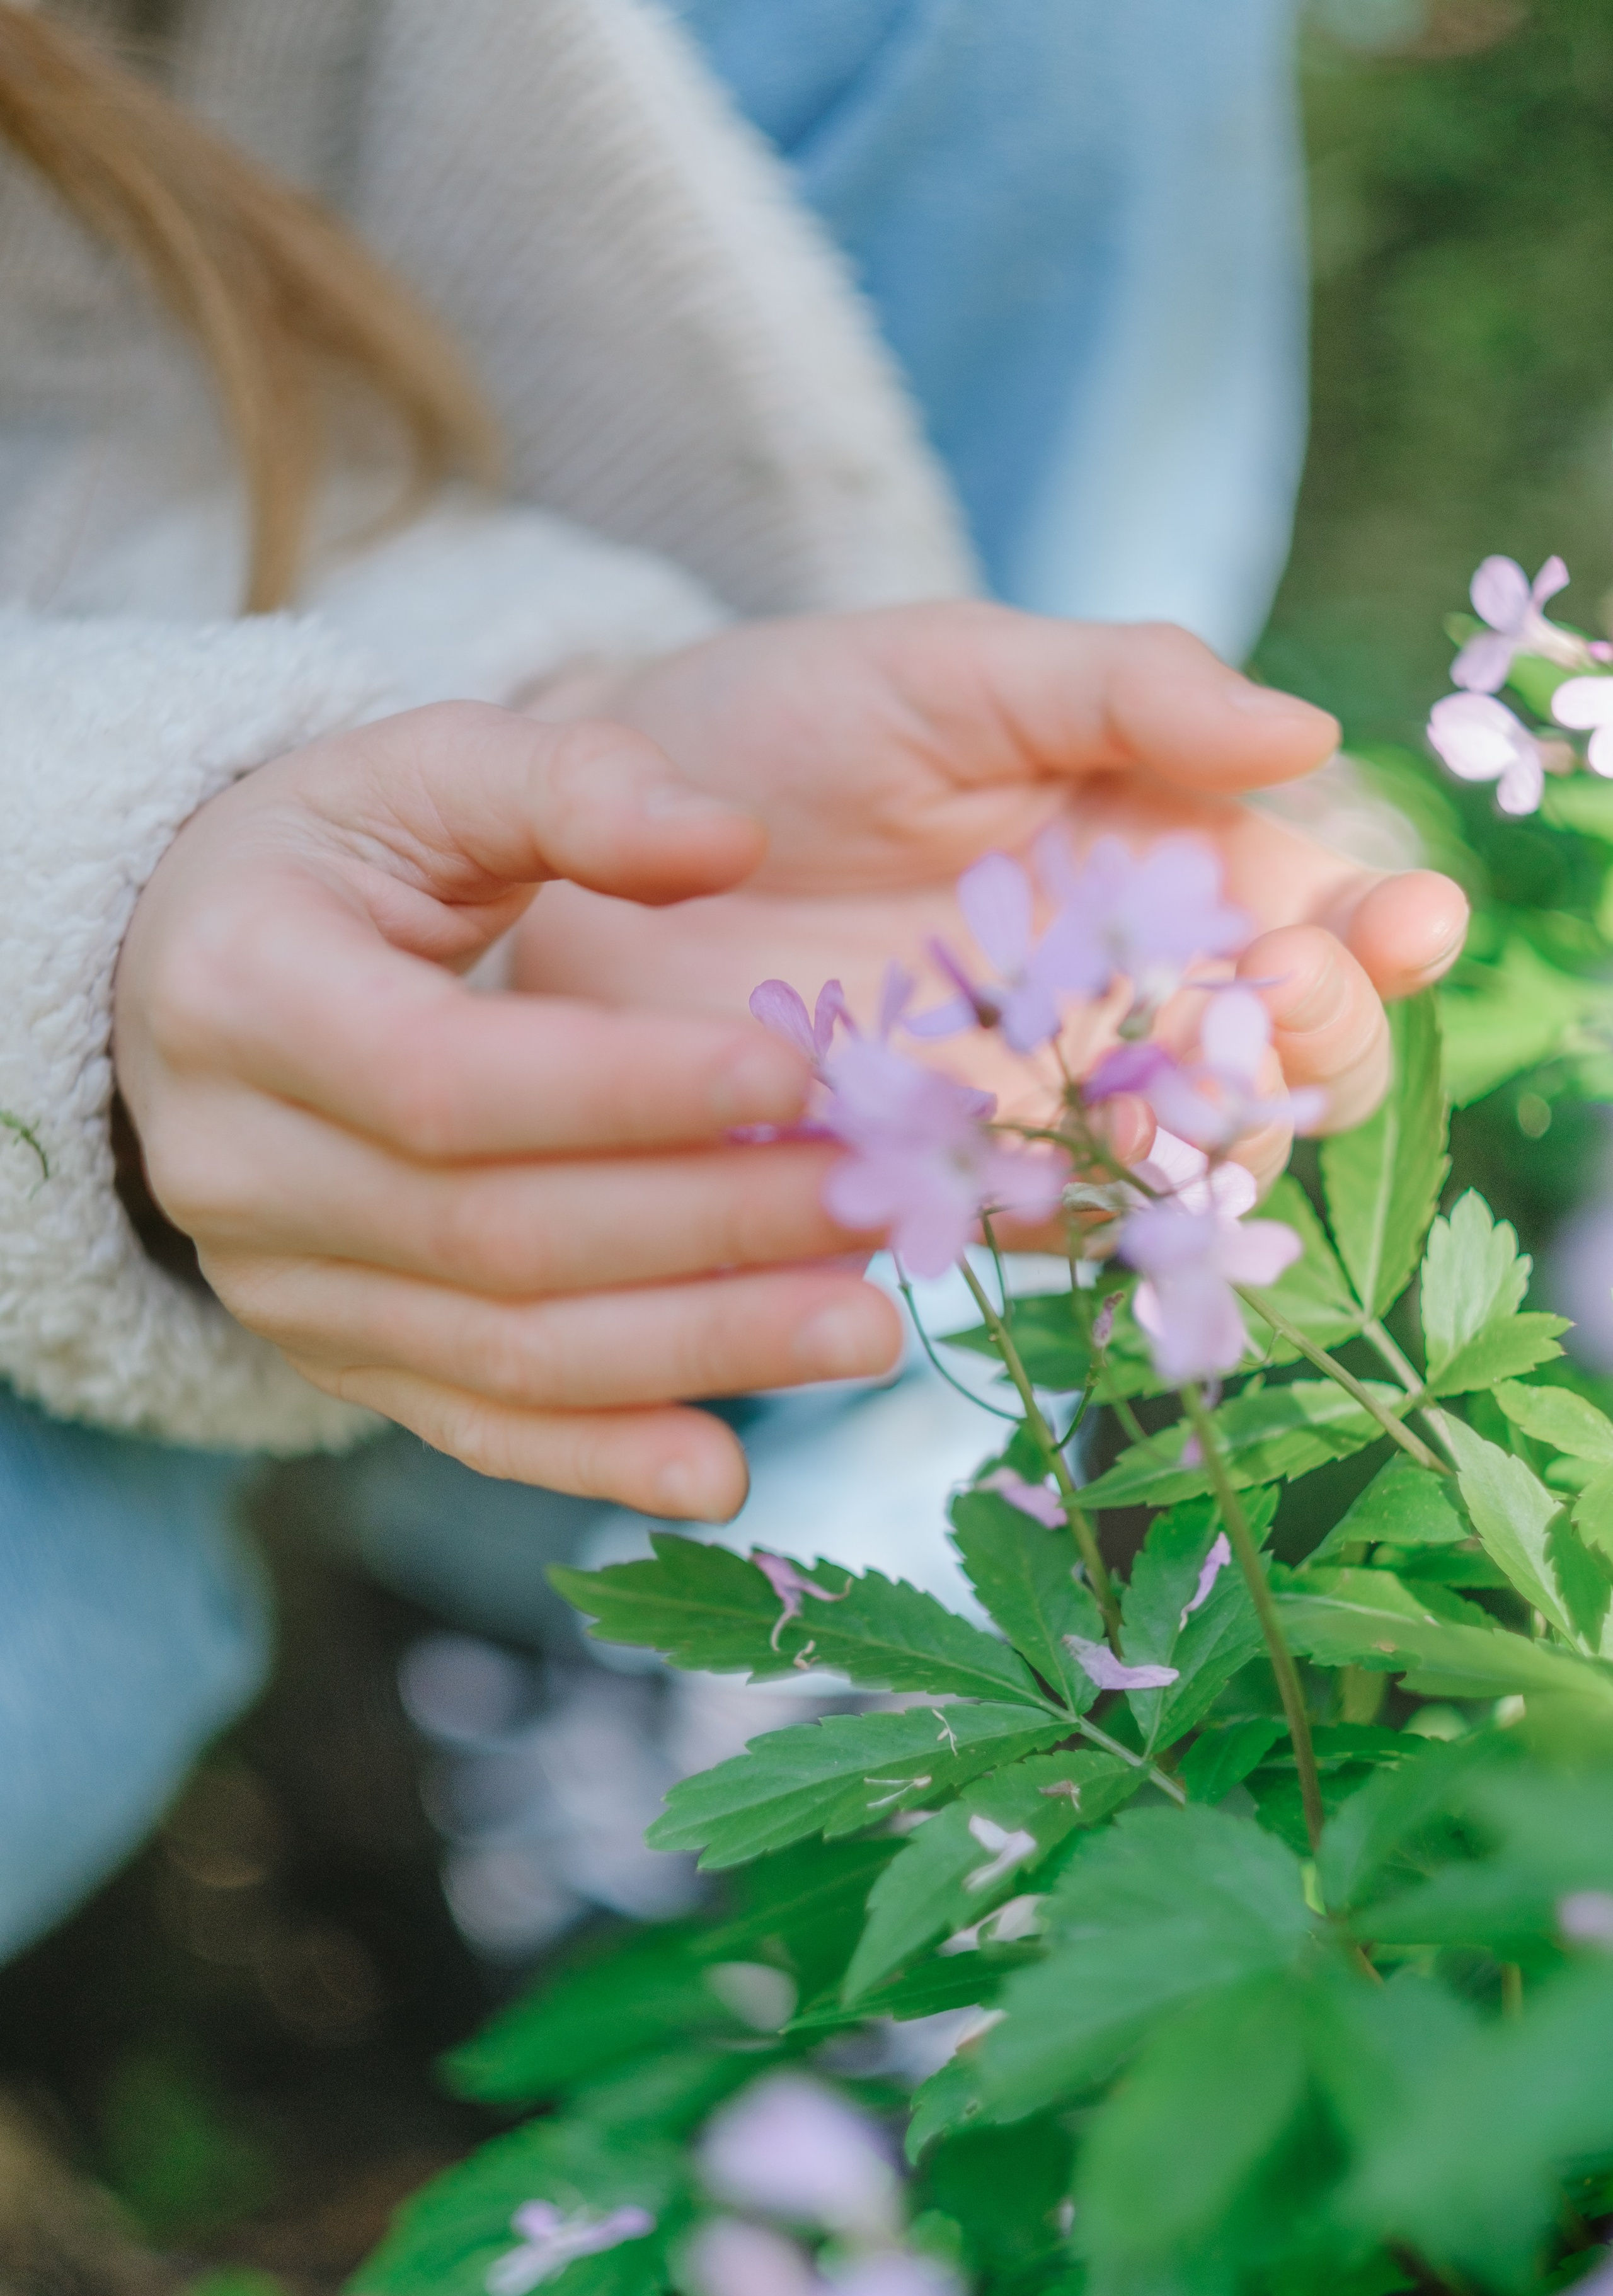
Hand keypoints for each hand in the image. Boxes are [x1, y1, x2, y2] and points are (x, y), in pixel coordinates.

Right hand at [113, 705, 905, 1517]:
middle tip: (878, 1201)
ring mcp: (280, 1285)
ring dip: (698, 1353)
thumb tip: (734, 838)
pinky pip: (472, 1427)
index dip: (624, 1090)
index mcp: (244, 994)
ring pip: (503, 1350)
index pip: (446, 1078)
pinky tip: (727, 1476)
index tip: (797, 1068)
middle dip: (706, 1227)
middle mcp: (237, 1166)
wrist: (191, 981)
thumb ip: (571, 785)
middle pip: (496, 1232)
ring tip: (865, 1329)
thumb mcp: (424, 770)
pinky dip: (602, 1459)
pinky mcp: (332, 1358)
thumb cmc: (335, 857)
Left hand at [514, 607, 1468, 1187]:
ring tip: (1154, 1103)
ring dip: (1209, 1149)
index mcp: (1162, 861)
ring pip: (1188, 1169)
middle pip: (1289, 1066)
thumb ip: (1123, 688)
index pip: (1324, 914)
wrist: (594, 841)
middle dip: (1320, 1044)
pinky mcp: (935, 1187)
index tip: (1399, 921)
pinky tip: (1058, 1178)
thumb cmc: (789, 721)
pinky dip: (1074, 1221)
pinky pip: (1039, 1233)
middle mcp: (1120, 998)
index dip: (1384, 931)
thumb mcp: (952, 668)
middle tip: (1282, 995)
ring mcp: (1033, 1105)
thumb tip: (1307, 729)